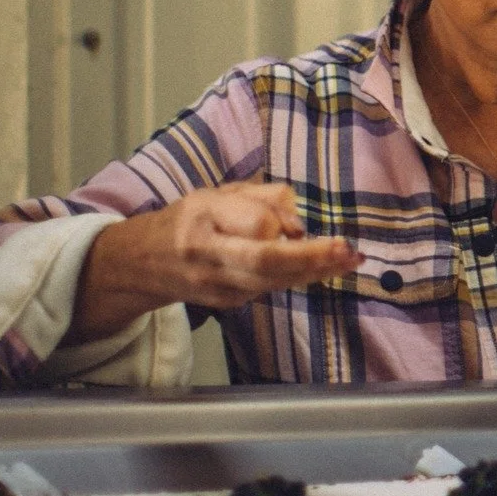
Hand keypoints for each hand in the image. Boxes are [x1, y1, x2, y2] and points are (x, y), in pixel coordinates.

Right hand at [66, 183, 360, 344]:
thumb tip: (299, 225)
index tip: (302, 225)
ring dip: (317, 271)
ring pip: (274, 281)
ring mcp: (217, 286)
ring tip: (352, 260)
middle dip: (311, 257)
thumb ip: (264, 199)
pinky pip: (272, 288)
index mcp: (203, 219)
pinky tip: (325, 268)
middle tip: (347, 250)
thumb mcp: (221, 192)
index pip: (253, 225)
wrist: (144, 262)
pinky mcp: (227, 303)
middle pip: (266, 261)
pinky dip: (301, 278)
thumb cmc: (191, 219)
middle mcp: (208, 256)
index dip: (282, 224)